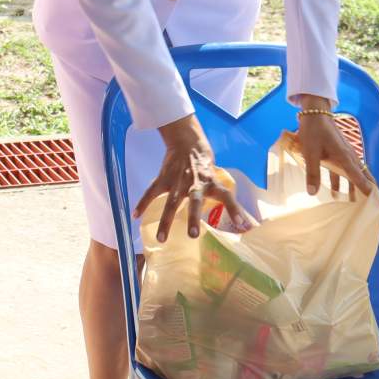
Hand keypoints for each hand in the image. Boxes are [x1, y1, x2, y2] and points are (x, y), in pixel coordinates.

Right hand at [133, 114, 246, 242]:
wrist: (186, 141)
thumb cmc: (205, 163)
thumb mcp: (216, 176)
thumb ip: (221, 195)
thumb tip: (241, 219)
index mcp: (211, 182)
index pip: (226, 195)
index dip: (235, 209)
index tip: (242, 224)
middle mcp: (195, 183)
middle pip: (194, 202)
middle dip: (193, 218)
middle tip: (193, 235)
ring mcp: (177, 181)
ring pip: (171, 202)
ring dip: (166, 220)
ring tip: (161, 238)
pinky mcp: (163, 178)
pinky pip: (151, 192)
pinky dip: (143, 203)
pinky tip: (136, 216)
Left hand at [291, 98, 373, 197]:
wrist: (314, 113)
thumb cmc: (313, 131)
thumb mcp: (310, 153)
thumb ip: (313, 173)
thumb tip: (312, 193)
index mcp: (345, 156)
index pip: (359, 176)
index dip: (366, 189)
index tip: (374, 202)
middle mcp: (349, 156)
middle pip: (363, 176)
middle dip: (368, 190)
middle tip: (374, 205)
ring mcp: (344, 154)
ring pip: (353, 174)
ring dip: (353, 188)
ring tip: (353, 204)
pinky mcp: (338, 153)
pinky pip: (344, 170)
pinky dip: (342, 181)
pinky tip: (335, 192)